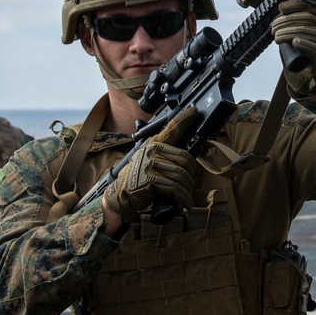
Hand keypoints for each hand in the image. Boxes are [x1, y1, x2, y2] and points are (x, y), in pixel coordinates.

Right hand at [103, 106, 198, 222]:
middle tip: (191, 184)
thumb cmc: (139, 177)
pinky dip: (183, 198)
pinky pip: (175, 188)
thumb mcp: (149, 159)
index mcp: (154, 143)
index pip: (172, 128)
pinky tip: (184, 203)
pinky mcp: (151, 179)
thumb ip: (165, 154)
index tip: (194, 111)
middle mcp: (153, 151)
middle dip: (191, 174)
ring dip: (188, 189)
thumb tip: (188, 153)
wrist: (120, 193)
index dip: (184, 119)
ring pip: (181, 175)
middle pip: (185, 158)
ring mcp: (151, 164)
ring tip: (187, 196)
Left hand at [271, 0, 315, 94]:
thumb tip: (275, 21)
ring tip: (277, 37)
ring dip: (292, 33)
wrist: (307, 80)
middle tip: (273, 28)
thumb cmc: (298, 58)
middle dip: (289, 21)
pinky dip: (305, 44)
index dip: (297, 5)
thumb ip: (287, 32)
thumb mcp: (291, 41)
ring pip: (312, 33)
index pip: (311, 9)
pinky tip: (294, 42)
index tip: (280, 8)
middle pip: (309, 19)